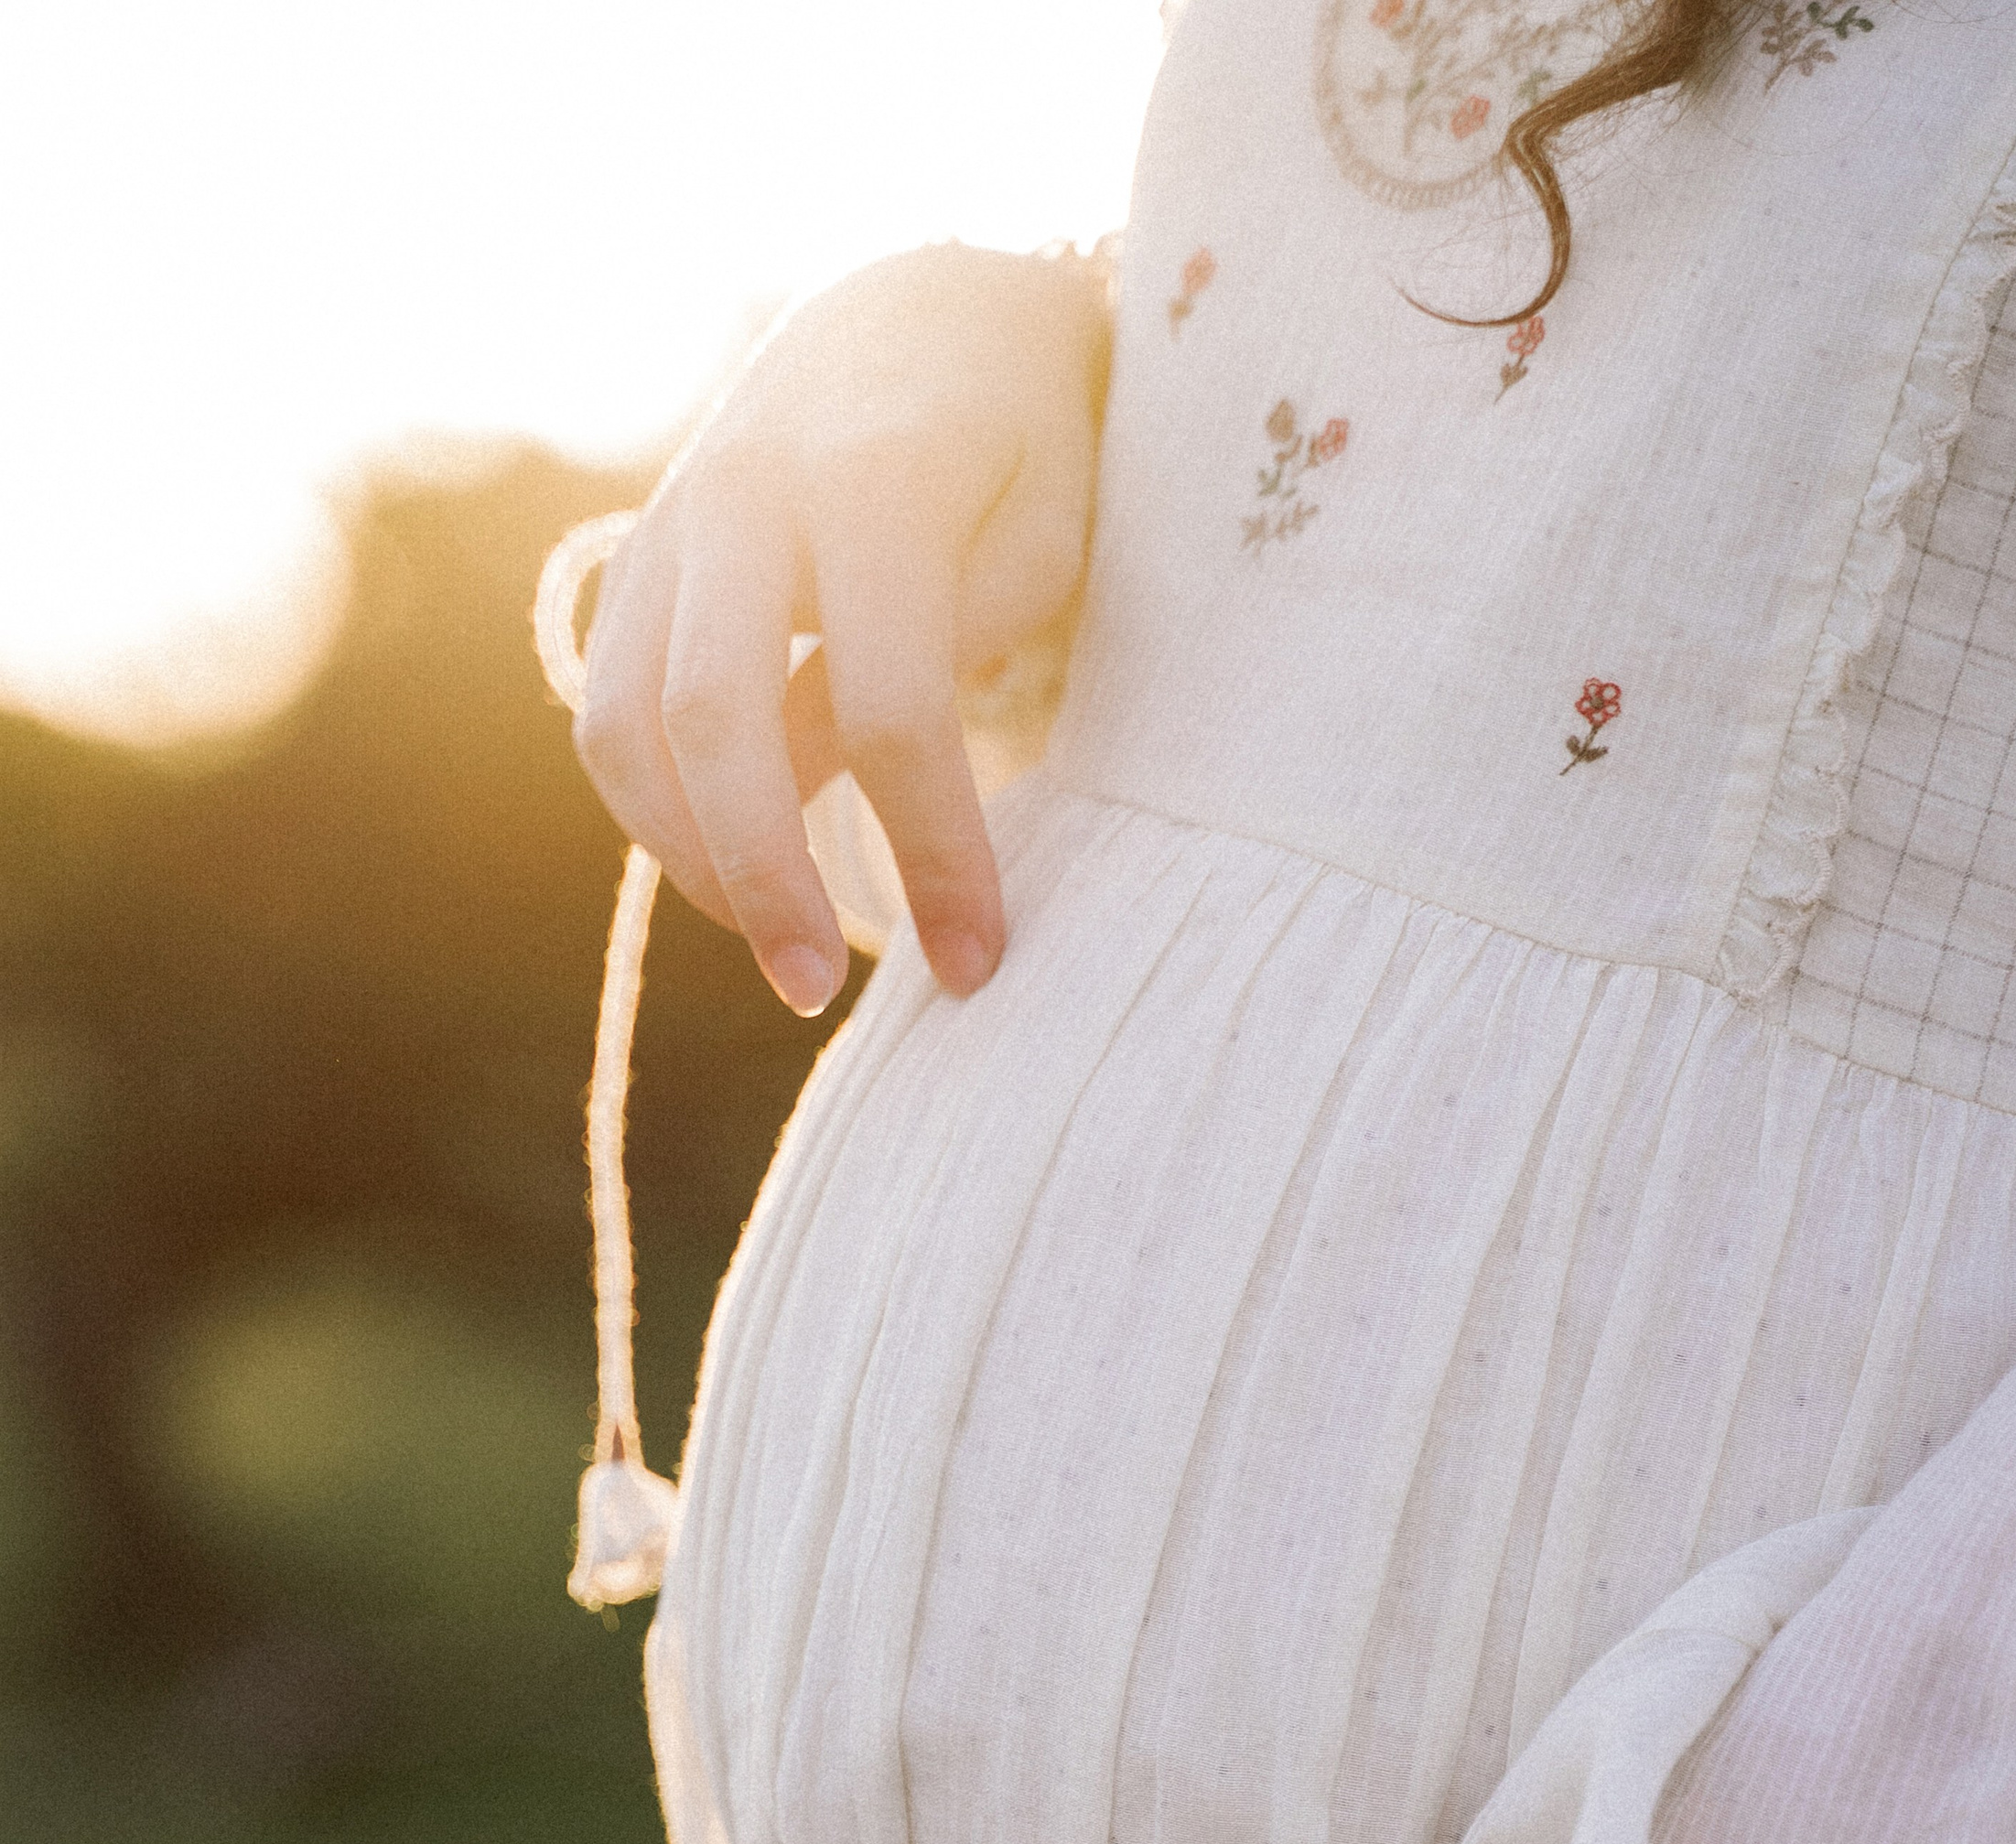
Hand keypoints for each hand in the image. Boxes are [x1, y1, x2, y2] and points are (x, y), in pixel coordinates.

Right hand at [575, 242, 1109, 1014]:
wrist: (918, 316)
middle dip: (765, 879)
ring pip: (629, 729)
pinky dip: (656, 819)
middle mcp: (744, 499)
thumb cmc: (1019, 445)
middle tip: (819, 993)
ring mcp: (669, 532)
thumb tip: (839, 779)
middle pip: (717, 723)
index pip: (891, 709)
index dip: (934, 851)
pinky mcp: (633, 570)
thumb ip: (957, 645)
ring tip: (783, 955)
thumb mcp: (1045, 529)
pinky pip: (608, 718)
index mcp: (873, 484)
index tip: (979, 960)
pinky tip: (736, 882)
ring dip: (693, 864)